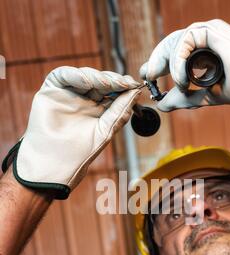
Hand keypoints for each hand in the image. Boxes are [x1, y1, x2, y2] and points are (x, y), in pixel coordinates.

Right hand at [2, 67, 141, 198]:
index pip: (113, 92)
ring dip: (98, 77)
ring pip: (85, 76)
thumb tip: (137, 92)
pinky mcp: (51, 90)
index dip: (123, 86)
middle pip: (101, 81)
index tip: (133, 84)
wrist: (54, 163)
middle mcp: (84, 100)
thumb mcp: (106, 130)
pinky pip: (63, 75)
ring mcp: (68, 94)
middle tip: (123, 82)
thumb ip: (120, 111)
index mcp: (98, 110)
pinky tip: (87, 83)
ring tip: (107, 84)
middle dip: (113, 80)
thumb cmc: (80, 152)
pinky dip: (76, 75)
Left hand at [140, 19, 229, 113]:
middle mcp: (203, 41)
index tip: (148, 76)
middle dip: (156, 60)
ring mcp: (206, 34)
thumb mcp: (202, 96)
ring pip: (175, 42)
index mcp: (203, 53)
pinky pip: (184, 42)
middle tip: (147, 76)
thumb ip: (181, 98)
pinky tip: (182, 80)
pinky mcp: (209, 30)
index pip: (175, 53)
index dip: (159, 63)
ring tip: (175, 85)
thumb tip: (160, 105)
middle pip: (170, 44)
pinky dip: (179, 63)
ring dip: (169, 65)